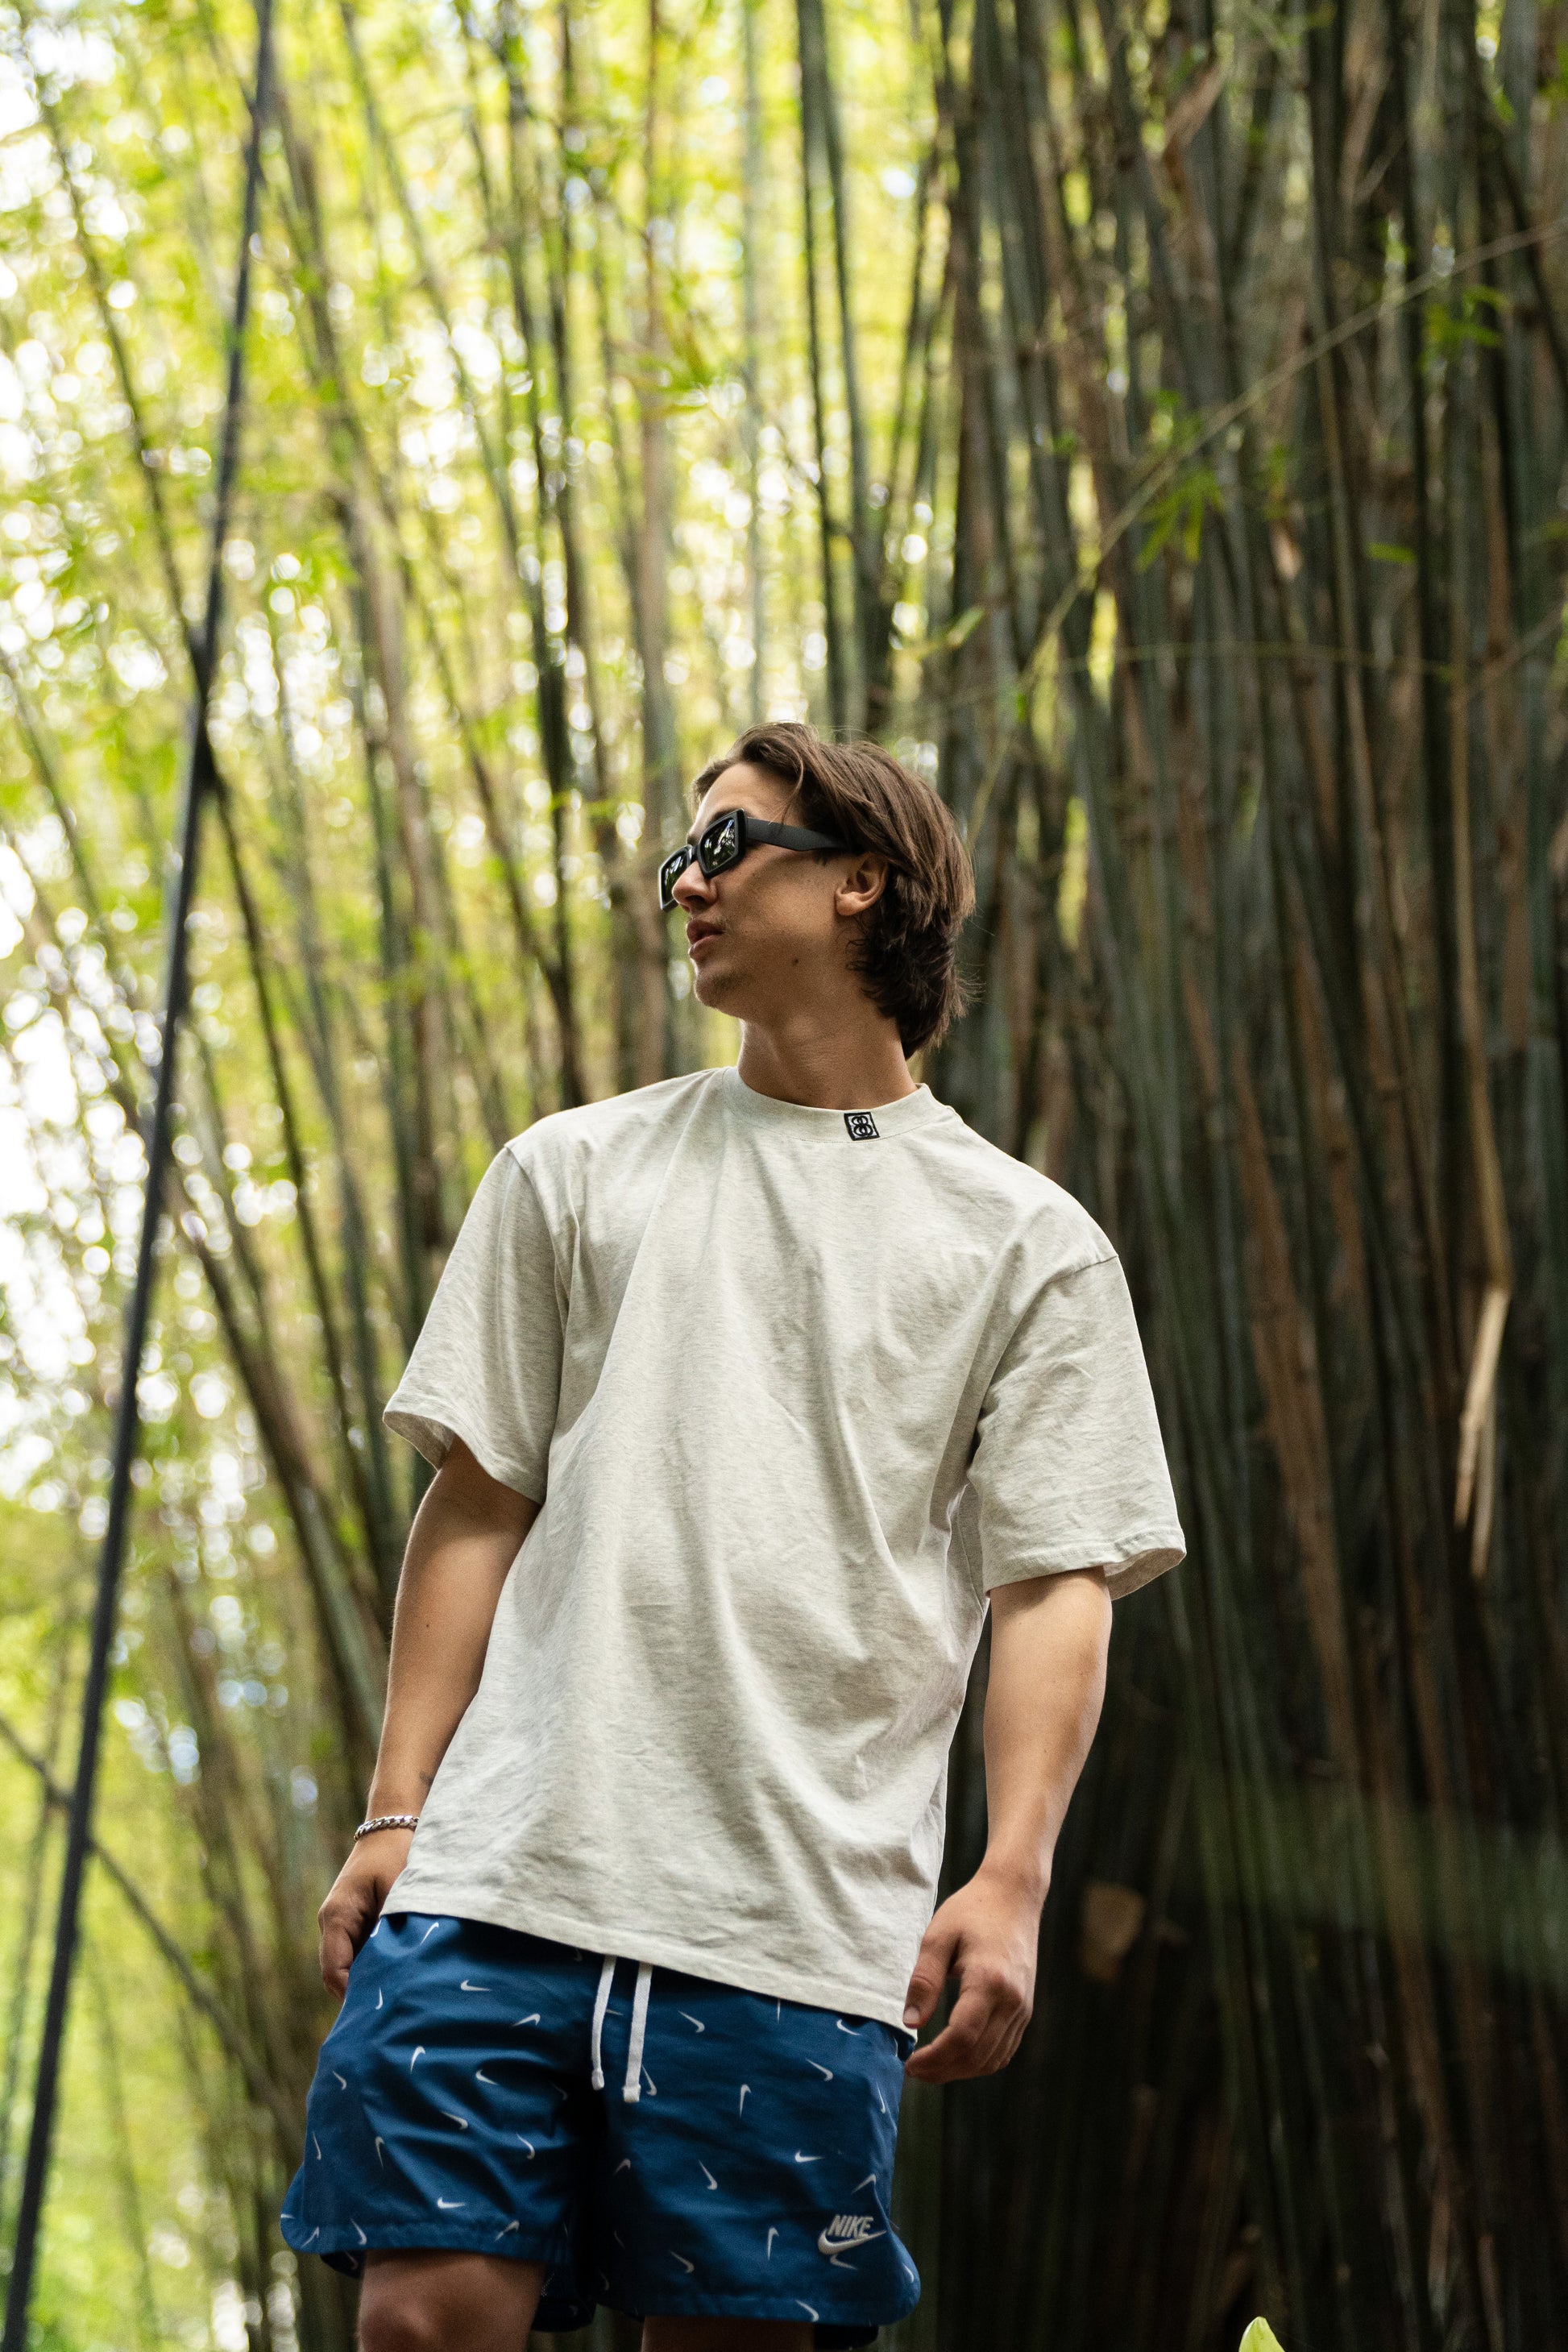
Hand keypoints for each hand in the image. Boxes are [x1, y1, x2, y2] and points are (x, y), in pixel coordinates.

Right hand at [318, 1828, 413, 1999]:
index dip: (352, 1996)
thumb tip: (396, 1969)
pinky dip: (373, 1966)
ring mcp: (341, 1924)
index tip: (377, 2014)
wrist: (392, 1825)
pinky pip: (357, 1954)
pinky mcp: (353, 1922)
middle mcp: (332, 1923)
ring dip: (368, 1980)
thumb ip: (393, 1929)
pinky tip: (398, 1975)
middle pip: (338, 1974)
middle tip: (389, 2017)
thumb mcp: (398, 1891)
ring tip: (396, 1998)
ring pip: (348, 1966)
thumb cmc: (396, 1854)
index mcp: (336, 1917)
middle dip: (360, 1995)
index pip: (334, 1971)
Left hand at [900, 1866, 1040, 2081]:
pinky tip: (957, 2057)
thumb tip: (910, 2023)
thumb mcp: (938, 1937)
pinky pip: (1005, 2050)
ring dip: (960, 2071)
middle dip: (943, 2071)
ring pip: (993, 2059)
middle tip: (914, 2070)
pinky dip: (980, 2062)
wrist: (1014, 1895)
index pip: (962, 2038)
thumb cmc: (972, 1910)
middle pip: (977, 2056)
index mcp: (989, 1981)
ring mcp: (1023, 2007)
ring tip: (931, 2067)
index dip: (934, 2059)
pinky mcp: (1025, 2009)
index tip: (909, 2064)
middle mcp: (1012, 2000)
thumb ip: (924, 1981)